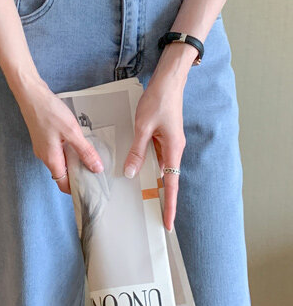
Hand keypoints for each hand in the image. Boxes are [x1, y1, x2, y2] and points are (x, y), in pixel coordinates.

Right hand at [16, 78, 104, 194]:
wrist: (30, 93)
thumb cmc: (48, 111)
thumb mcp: (72, 132)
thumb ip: (85, 152)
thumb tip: (96, 168)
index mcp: (51, 158)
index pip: (63, 184)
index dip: (76, 189)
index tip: (91, 188)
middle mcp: (44, 155)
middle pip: (62, 173)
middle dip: (77, 174)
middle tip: (95, 171)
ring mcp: (42, 145)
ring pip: (59, 161)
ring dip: (73, 160)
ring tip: (88, 154)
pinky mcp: (42, 136)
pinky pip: (56, 150)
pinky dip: (67, 150)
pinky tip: (76, 140)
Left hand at [122, 64, 186, 231]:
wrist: (168, 82)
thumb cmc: (158, 102)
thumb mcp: (143, 128)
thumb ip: (137, 151)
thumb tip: (131, 173)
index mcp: (173, 151)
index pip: (172, 185)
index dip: (170, 205)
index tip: (169, 223)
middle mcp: (174, 150)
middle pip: (168, 179)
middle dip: (162, 198)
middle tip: (156, 217)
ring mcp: (169, 143)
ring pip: (160, 166)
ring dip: (153, 179)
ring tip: (142, 196)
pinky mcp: (164, 136)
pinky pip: (156, 155)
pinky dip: (148, 163)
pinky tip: (137, 166)